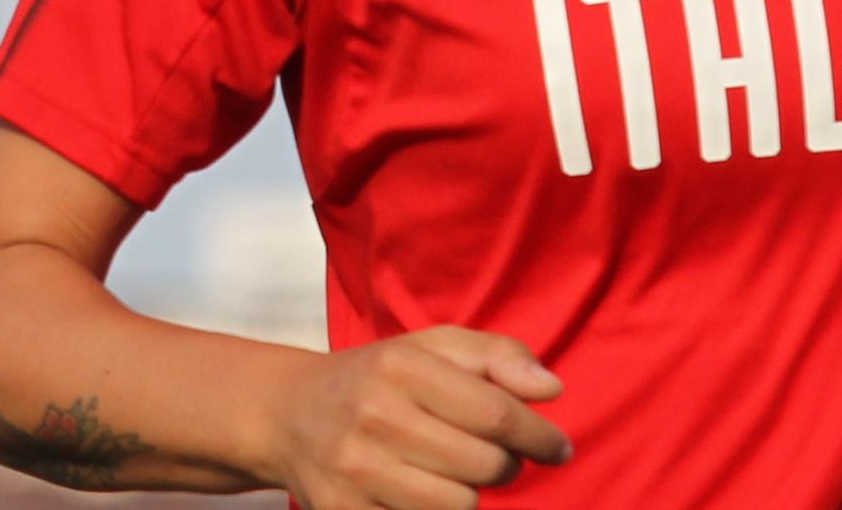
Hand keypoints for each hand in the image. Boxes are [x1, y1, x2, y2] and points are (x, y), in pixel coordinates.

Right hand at [265, 328, 569, 509]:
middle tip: (485, 454)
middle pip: (486, 466)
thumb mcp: (428, 348)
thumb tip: (552, 390)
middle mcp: (373, 414)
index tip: (556, 448)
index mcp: (398, 364)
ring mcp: (355, 468)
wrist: (285, 413)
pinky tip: (415, 493)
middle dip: (502, 465)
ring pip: (461, 505)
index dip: (539, 437)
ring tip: (445, 472)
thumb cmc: (375, 379)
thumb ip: (496, 355)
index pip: (496, 413)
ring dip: (467, 493)